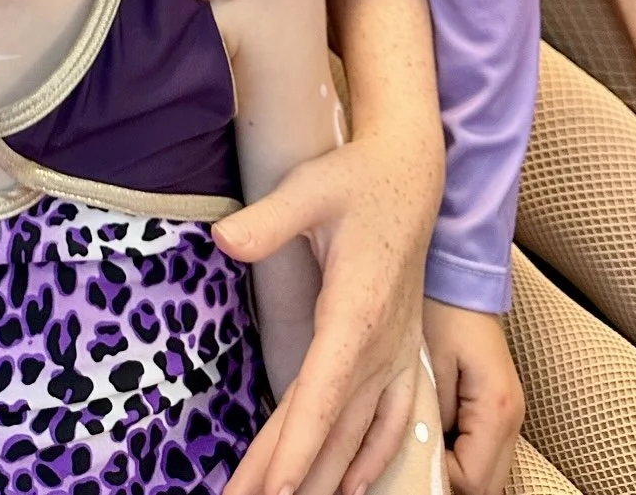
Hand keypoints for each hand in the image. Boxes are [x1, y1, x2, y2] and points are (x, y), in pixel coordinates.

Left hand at [216, 134, 431, 494]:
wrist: (411, 173)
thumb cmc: (357, 180)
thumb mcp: (310, 188)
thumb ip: (268, 219)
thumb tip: (224, 240)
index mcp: (356, 313)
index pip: (322, 394)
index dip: (297, 446)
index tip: (275, 491)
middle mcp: (381, 346)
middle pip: (332, 428)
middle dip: (292, 478)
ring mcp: (396, 354)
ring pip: (360, 435)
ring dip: (326, 478)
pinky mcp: (400, 353)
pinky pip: (389, 422)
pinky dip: (369, 460)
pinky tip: (351, 486)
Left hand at [422, 302, 521, 494]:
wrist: (458, 272)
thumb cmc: (440, 308)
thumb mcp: (428, 362)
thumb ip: (432, 416)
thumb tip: (425, 458)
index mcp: (497, 409)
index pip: (472, 481)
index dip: (437, 480)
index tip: (404, 463)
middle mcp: (512, 418)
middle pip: (487, 486)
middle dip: (448, 484)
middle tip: (408, 469)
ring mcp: (510, 414)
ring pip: (488, 474)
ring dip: (456, 475)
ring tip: (418, 457)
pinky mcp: (499, 407)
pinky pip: (484, 452)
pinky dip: (461, 458)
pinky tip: (432, 442)